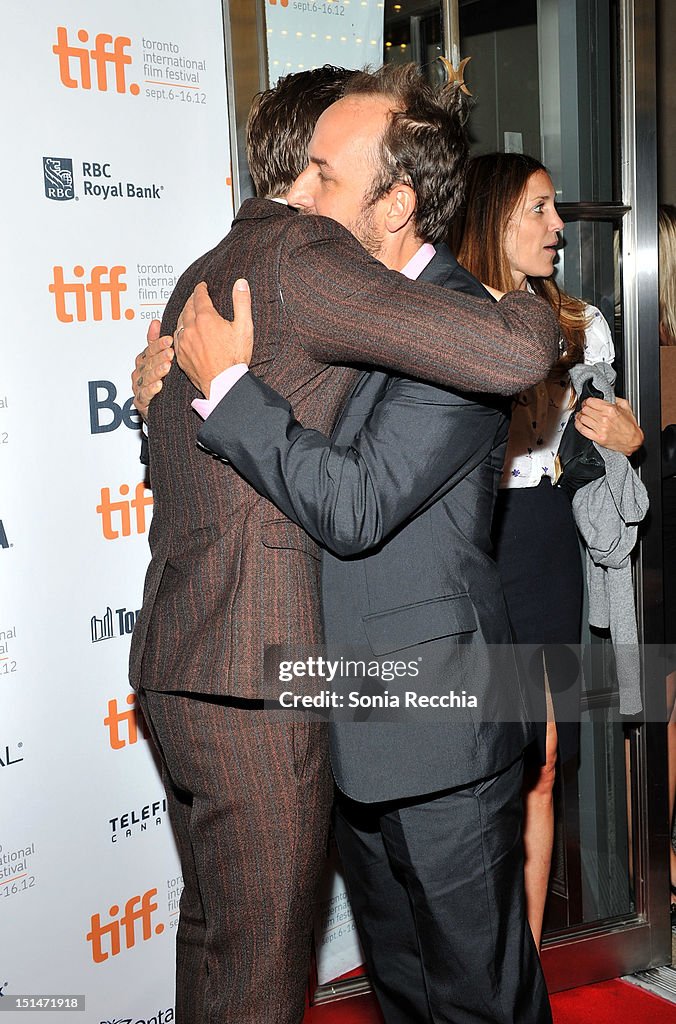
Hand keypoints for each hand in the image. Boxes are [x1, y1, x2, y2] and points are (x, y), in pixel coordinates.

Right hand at [132, 320, 174, 420]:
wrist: (156, 407)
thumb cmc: (157, 381)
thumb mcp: (156, 359)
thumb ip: (154, 342)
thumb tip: (155, 322)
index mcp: (143, 361)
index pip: (150, 349)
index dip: (159, 344)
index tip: (169, 339)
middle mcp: (140, 372)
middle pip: (149, 362)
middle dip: (159, 357)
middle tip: (170, 352)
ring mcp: (139, 386)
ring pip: (147, 377)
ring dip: (157, 371)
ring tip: (167, 367)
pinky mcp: (140, 401)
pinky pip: (145, 395)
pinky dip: (151, 390)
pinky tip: (159, 385)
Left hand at [173, 280, 252, 396]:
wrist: (224, 384)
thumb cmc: (235, 359)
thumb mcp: (244, 327)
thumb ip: (242, 302)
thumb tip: (241, 283)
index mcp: (206, 319)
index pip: (199, 297)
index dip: (201, 289)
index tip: (202, 286)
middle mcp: (191, 328)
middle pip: (188, 307)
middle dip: (192, 300)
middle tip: (196, 297)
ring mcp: (184, 342)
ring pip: (180, 321)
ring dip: (184, 314)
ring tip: (189, 311)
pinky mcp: (181, 355)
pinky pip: (176, 338)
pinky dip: (180, 330)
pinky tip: (184, 331)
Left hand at [574, 396, 643, 455]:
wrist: (633, 441)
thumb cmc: (630, 426)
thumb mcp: (626, 407)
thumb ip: (616, 399)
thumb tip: (606, 396)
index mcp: (611, 410)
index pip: (591, 402)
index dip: (587, 401)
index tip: (587, 402)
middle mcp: (604, 419)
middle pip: (585, 410)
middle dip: (583, 408)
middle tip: (584, 409)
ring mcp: (600, 429)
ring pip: (582, 419)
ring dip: (579, 416)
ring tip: (581, 415)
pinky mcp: (598, 438)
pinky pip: (582, 430)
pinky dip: (578, 425)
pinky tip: (578, 423)